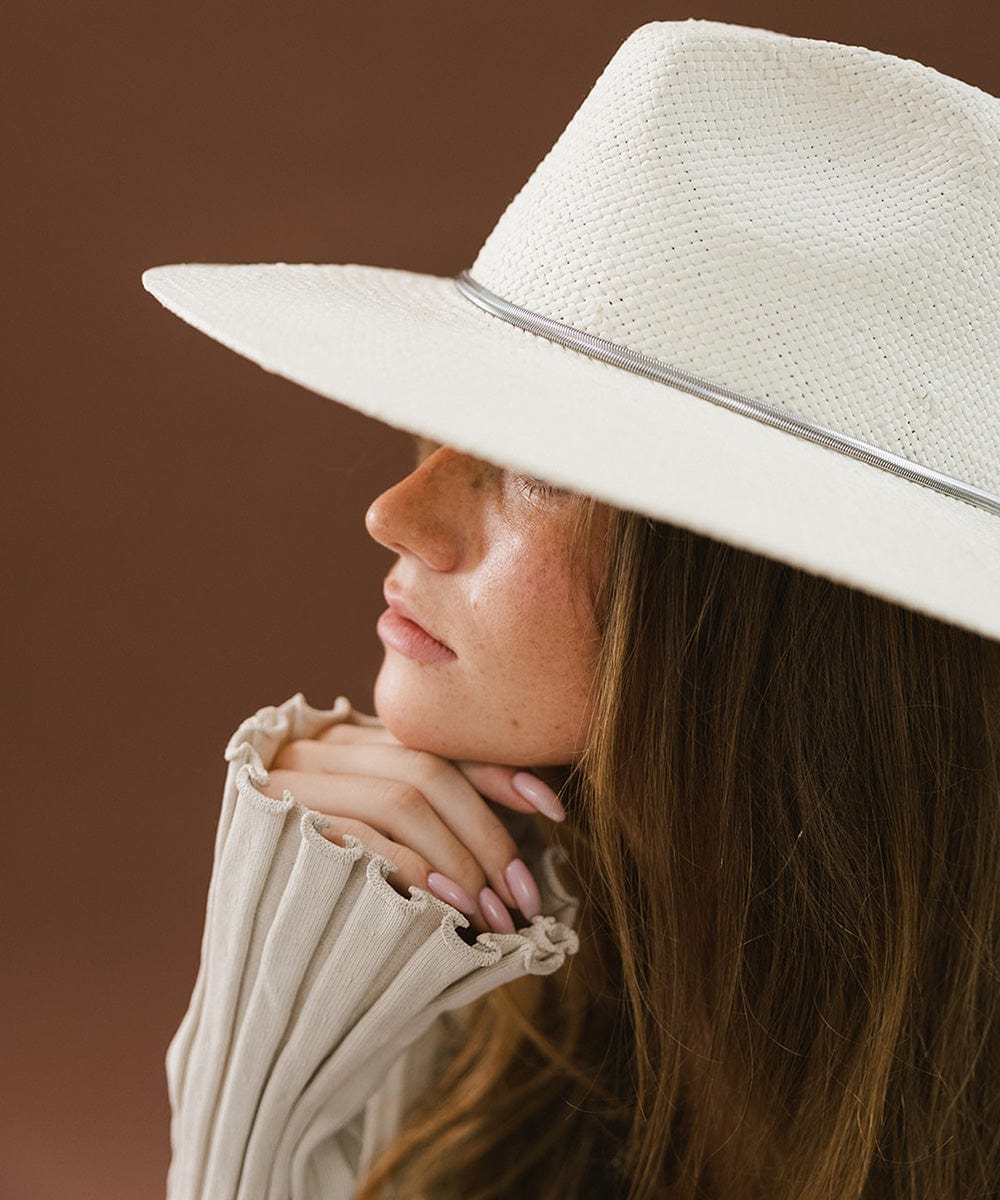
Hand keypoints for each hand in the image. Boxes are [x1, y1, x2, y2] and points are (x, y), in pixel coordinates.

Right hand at [256, 719, 565, 934]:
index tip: (555, 811)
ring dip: (461, 857)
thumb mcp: (398, 848)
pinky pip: (361, 833)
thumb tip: (544, 800)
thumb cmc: (338, 904)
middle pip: (428, 769)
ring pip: (403, 795)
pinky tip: (444, 904)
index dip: (501, 773)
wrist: (250, 969)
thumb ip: (448, 815)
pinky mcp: (273, 819)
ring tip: (494, 913)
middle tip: (523, 897)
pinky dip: (413, 867)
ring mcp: (293, 778)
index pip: (439, 745)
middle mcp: (321, 746)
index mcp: (355, 739)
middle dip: (489, 835)